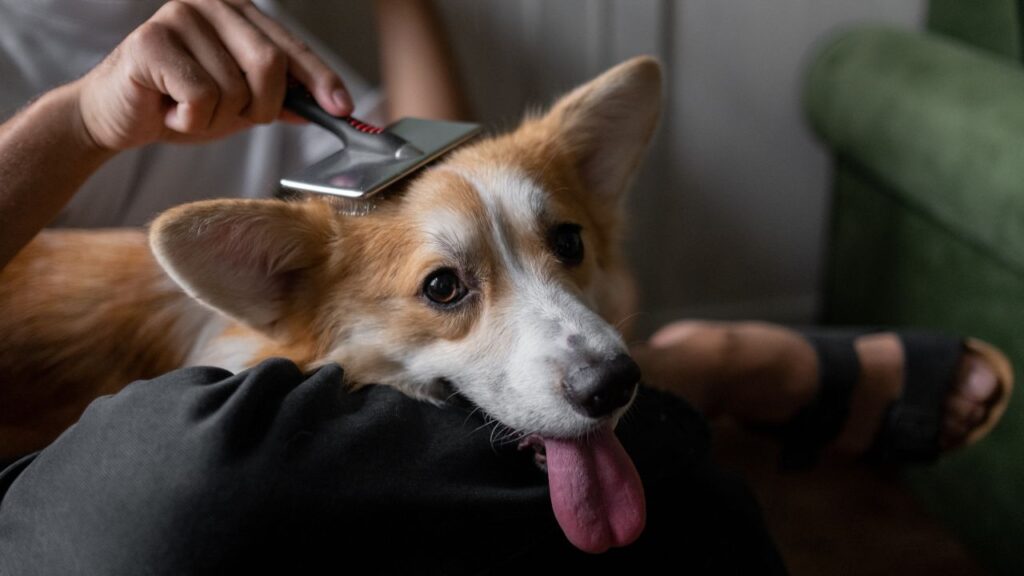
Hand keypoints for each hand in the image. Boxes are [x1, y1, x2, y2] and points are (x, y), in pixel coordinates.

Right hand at [74, 0, 350, 149]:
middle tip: (236, 116)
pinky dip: (190, 120)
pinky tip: (169, 109)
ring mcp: (179, 17)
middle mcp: (211, 4)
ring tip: (188, 109)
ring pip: (233, 89)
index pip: (291, 47)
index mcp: (239, 12)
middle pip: (269, 64)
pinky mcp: (150, 41)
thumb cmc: (180, 102)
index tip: (343, 108)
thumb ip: (281, 99)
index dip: (321, 80)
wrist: (117, 116)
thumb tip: (328, 106)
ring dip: (217, 119)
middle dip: (261, 107)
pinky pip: (200, 97)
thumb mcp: (242, 103)